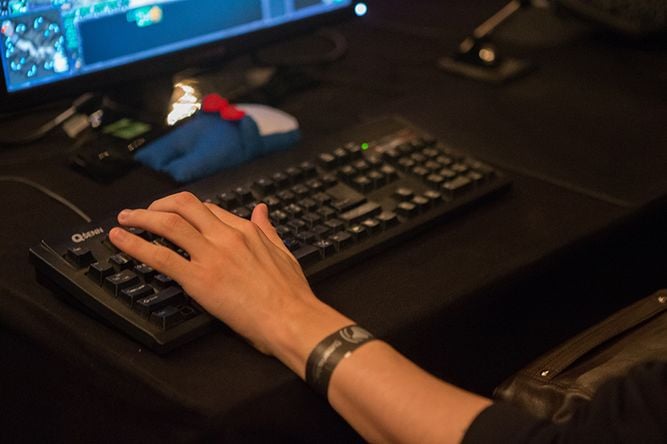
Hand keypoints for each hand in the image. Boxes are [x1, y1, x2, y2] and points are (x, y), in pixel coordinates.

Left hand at [109, 192, 350, 373]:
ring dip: (141, 217)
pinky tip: (119, 239)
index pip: (209, 209)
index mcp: (246, 231)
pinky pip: (160, 255)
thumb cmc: (290, 294)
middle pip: (185, 206)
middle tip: (144, 212)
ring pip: (168, 223)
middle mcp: (226, 237)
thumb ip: (268, 230)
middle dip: (159, 204)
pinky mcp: (199, 279)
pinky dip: (135, 244)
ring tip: (125, 219)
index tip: (174, 215)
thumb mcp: (283, 253)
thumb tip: (262, 210)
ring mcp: (211, 256)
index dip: (186, 210)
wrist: (292, 319)